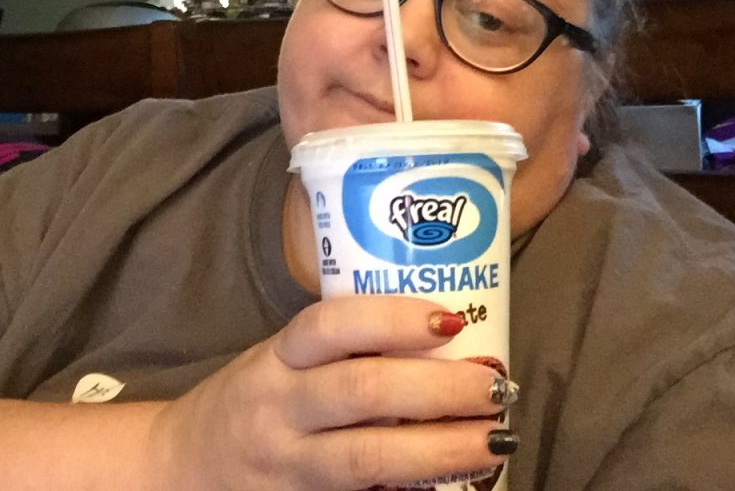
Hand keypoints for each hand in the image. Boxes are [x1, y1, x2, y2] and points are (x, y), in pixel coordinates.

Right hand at [150, 296, 514, 490]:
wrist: (181, 468)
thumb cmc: (254, 399)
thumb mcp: (283, 360)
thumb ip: (343, 349)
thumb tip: (446, 333)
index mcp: (277, 359)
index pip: (331, 325)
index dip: (393, 319)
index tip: (451, 321)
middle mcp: (280, 409)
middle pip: (362, 392)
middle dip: (438, 388)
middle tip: (495, 385)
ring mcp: (289, 468)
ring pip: (370, 459)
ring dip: (442, 449)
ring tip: (494, 439)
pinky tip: (456, 485)